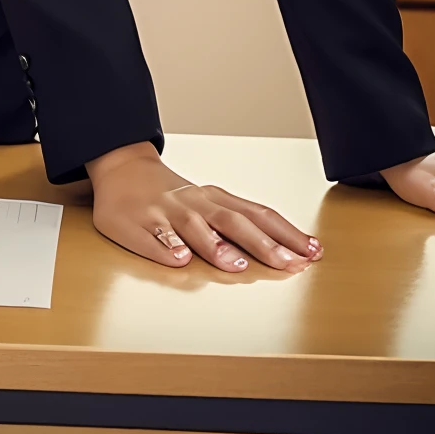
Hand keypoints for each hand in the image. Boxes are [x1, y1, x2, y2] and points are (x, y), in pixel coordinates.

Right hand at [85, 141, 321, 271]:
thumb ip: (241, 225)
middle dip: (263, 244)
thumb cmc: (173, 196)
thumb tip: (285, 248)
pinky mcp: (136, 223)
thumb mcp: (210, 203)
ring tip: (235, 264)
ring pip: (193, 226)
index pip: (257, 214)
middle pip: (232, 221)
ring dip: (214, 246)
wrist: (121, 168)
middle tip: (288, 264)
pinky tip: (177, 258)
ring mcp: (165, 212)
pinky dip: (165, 246)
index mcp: (215, 199)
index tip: (313, 252)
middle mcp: (195, 202)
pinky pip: (152, 235)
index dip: (286, 234)